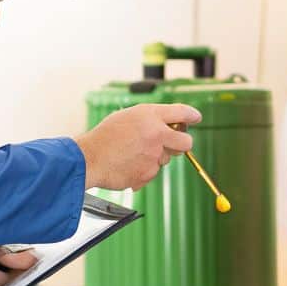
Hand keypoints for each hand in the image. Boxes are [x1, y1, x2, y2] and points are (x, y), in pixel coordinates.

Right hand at [76, 102, 200, 189]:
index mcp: (150, 115)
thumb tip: (167, 126)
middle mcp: (156, 134)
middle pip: (186, 141)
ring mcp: (154, 155)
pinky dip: (143, 169)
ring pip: (166, 158)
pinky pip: (153, 171)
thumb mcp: (127, 117)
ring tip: (132, 154)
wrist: (90, 158)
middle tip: (175, 144)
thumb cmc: (105, 137)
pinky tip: (128, 164)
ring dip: (156, 157)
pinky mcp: (149, 173)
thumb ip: (149, 119)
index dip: (192, 115)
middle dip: (183, 143)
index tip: (196, 118)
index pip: (181, 112)